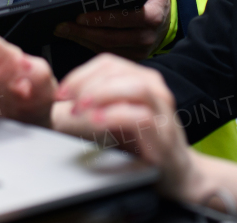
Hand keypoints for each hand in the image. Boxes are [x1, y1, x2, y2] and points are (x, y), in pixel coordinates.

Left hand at [53, 54, 196, 200]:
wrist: (176, 173)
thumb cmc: (142, 144)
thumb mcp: (114, 116)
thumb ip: (95, 101)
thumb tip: (63, 95)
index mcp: (141, 79)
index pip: (108, 63)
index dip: (80, 74)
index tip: (61, 94)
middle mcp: (155, 89)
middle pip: (118, 70)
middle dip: (86, 83)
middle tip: (67, 103)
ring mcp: (163, 111)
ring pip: (136, 86)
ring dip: (102, 94)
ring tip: (81, 108)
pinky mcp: (165, 137)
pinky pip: (143, 117)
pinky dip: (116, 116)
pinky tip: (97, 122)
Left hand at [55, 0, 169, 58]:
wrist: (168, 20)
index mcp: (153, 16)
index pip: (124, 19)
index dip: (101, 18)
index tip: (81, 15)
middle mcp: (147, 37)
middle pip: (110, 37)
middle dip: (83, 31)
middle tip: (63, 25)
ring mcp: (141, 51)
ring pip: (106, 48)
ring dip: (82, 39)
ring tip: (64, 30)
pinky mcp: (133, 58)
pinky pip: (108, 53)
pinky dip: (90, 46)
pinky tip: (77, 37)